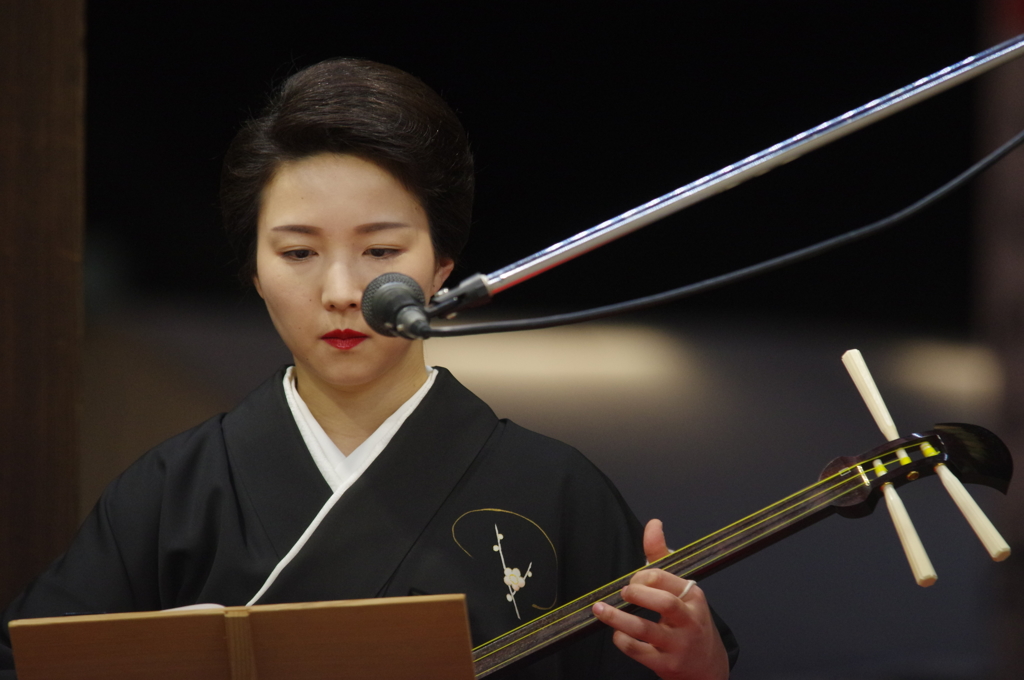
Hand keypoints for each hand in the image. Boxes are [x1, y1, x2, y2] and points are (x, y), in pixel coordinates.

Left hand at [592, 519, 728, 679]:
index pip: (664, 578)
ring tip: (600, 609)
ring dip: (618, 619)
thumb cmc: (687, 619)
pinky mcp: (666, 664)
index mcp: (692, 596)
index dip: (642, 576)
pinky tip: (617, 633)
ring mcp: (678, 644)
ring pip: (646, 630)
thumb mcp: (680, 587)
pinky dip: (622, 640)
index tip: (633, 581)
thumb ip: (662, 556)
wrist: (706, 665)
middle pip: (663, 603)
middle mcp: (688, 620)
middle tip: (623, 592)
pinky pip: (638, 651)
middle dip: (637, 594)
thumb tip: (653, 524)